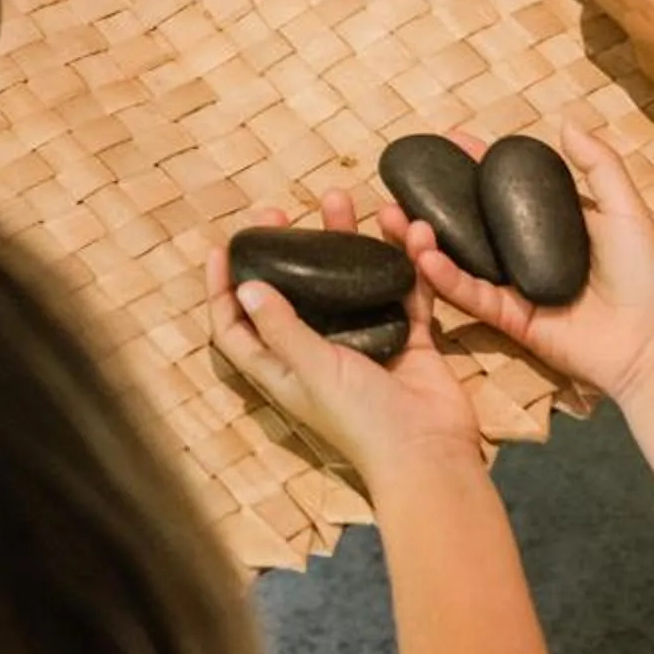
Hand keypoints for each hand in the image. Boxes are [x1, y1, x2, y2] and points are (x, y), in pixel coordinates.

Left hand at [209, 193, 481, 484]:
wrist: (430, 453)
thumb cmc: (362, 421)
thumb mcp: (311, 370)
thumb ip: (281, 327)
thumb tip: (244, 287)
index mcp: (285, 369)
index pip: (238, 329)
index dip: (223, 291)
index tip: (223, 248)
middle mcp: (320, 353)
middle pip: (297, 292)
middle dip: (290, 250)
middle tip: (285, 210)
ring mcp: (367, 343)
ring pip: (351, 281)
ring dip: (348, 241)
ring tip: (344, 200)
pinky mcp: (408, 339)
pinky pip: (404, 289)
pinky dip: (406, 261)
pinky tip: (409, 229)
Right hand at [410, 124, 653, 401]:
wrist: (652, 339)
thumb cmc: (647, 274)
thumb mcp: (626, 208)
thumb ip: (598, 165)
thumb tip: (564, 122)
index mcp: (549, 225)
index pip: (503, 188)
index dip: (475, 164)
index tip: (446, 139)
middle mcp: (525, 254)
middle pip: (470, 223)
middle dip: (433, 202)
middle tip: (399, 183)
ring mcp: (515, 287)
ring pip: (460, 259)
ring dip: (425, 240)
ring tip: (394, 217)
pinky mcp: (510, 320)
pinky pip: (472, 296)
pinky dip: (446, 278)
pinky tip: (424, 257)